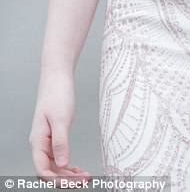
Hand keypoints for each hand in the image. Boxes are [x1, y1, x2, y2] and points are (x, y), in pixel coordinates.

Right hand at [29, 69, 91, 184]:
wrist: (57, 77)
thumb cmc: (57, 93)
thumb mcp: (61, 119)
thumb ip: (60, 142)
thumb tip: (62, 163)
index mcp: (38, 141)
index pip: (43, 169)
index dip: (57, 179)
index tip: (73, 183)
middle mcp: (41, 143)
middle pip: (50, 170)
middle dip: (66, 179)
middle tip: (83, 182)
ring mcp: (47, 140)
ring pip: (55, 165)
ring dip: (68, 174)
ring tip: (84, 177)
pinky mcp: (55, 136)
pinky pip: (60, 156)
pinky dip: (69, 165)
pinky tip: (78, 169)